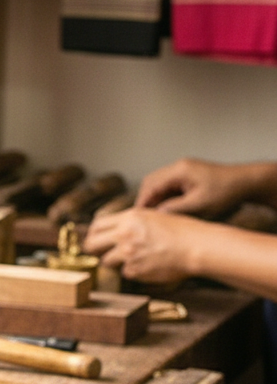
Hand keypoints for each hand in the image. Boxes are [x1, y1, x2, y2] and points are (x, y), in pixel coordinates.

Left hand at [83, 208, 208, 283]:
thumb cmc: (182, 230)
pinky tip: (149, 265)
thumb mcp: (153, 216)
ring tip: (135, 259)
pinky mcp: (134, 270)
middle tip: (101, 253)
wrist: (197, 246)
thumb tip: (113, 230)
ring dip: (116, 262)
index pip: (97, 225)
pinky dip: (134, 272)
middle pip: (91, 244)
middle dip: (94, 250)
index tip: (96, 239)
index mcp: (129, 217)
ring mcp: (127, 253)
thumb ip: (131, 222)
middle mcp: (124, 234)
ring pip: (106, 261)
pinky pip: (125, 273)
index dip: (93, 234)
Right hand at [136, 158, 251, 216]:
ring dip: (153, 198)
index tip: (137, 217)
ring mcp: (182, 169)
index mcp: (180, 170)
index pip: (151, 186)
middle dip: (145, 199)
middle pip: (150, 182)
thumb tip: (155, 215)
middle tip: (141, 217)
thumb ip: (175, 209)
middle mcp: (178, 166)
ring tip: (152, 215)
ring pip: (157, 183)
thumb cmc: (226, 192)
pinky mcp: (186, 174)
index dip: (142, 202)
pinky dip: (162, 196)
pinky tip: (164, 208)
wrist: (246, 182)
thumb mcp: (199, 204)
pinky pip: (167, 184)